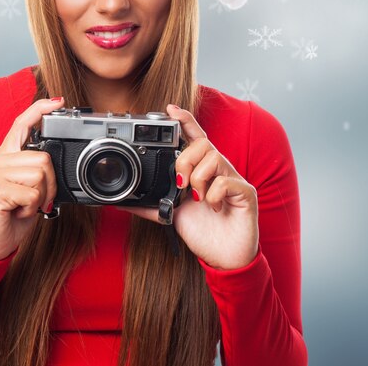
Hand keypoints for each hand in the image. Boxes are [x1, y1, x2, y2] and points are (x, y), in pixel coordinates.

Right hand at [0, 97, 63, 260]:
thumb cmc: (13, 212)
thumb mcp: (29, 186)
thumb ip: (38, 169)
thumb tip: (57, 158)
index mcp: (7, 155)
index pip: (22, 124)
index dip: (40, 110)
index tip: (58, 101)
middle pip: (43, 157)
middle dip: (51, 183)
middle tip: (39, 198)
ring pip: (40, 175)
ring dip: (42, 196)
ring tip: (26, 205)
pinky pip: (33, 194)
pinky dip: (33, 208)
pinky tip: (19, 211)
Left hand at [117, 104, 258, 269]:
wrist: (224, 258)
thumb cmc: (203, 232)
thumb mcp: (172, 215)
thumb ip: (151, 205)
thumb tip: (122, 202)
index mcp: (204, 170)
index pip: (196, 137)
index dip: (186, 121)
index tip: (170, 109)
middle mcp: (220, 170)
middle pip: (203, 143)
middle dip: (185, 159)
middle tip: (179, 183)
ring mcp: (234, 180)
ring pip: (215, 157)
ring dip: (199, 178)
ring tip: (196, 198)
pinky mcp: (246, 194)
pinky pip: (227, 181)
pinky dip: (213, 195)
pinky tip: (213, 208)